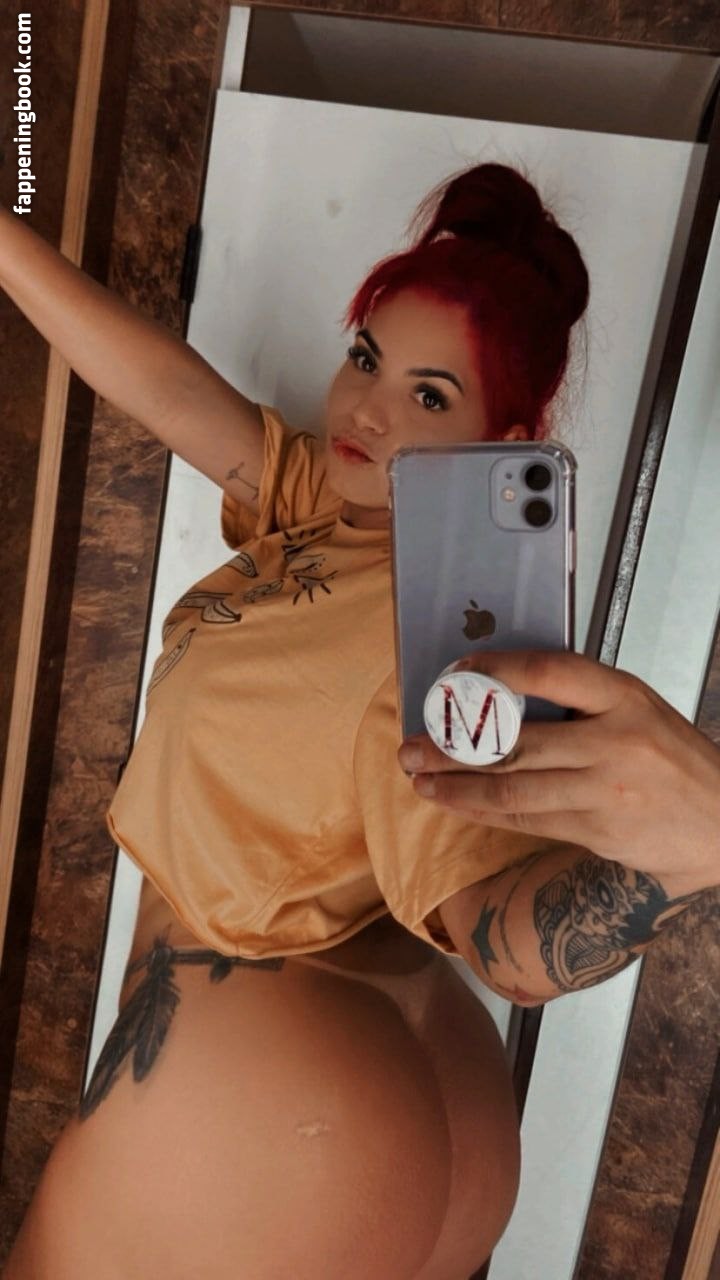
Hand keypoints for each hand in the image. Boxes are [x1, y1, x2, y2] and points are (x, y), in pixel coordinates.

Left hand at [397, 650, 719, 894]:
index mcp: (624, 696)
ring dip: (457, 786)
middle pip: (517, 741)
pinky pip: (526, 819)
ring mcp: (604, 789)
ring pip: (513, 787)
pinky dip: (483, 811)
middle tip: (411, 745)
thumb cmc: (668, 756)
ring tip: (419, 778)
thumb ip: (579, 699)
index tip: (455, 674)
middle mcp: (614, 740)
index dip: (497, 671)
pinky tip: (454, 802)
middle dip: (454, 746)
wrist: (719, 820)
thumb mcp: (636, 707)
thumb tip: (497, 695)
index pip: (551, 671)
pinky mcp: (596, 828)